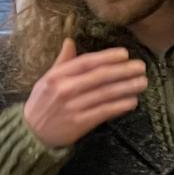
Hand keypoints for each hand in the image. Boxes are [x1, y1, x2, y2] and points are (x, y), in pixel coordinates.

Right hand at [22, 39, 146, 147]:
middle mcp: (64, 89)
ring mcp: (72, 107)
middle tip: (141, 66)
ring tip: (143, 82)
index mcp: (56, 76)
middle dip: (123, 70)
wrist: (31, 133)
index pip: (86, 62)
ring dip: (127, 87)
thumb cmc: (42, 103)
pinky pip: (104, 112)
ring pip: (105, 94)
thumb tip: (70, 41)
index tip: (125, 54)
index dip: (107, 57)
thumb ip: (62, 62)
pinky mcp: (79, 123)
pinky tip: (133, 101)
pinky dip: (120, 106)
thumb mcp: (47, 79)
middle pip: (99, 77)